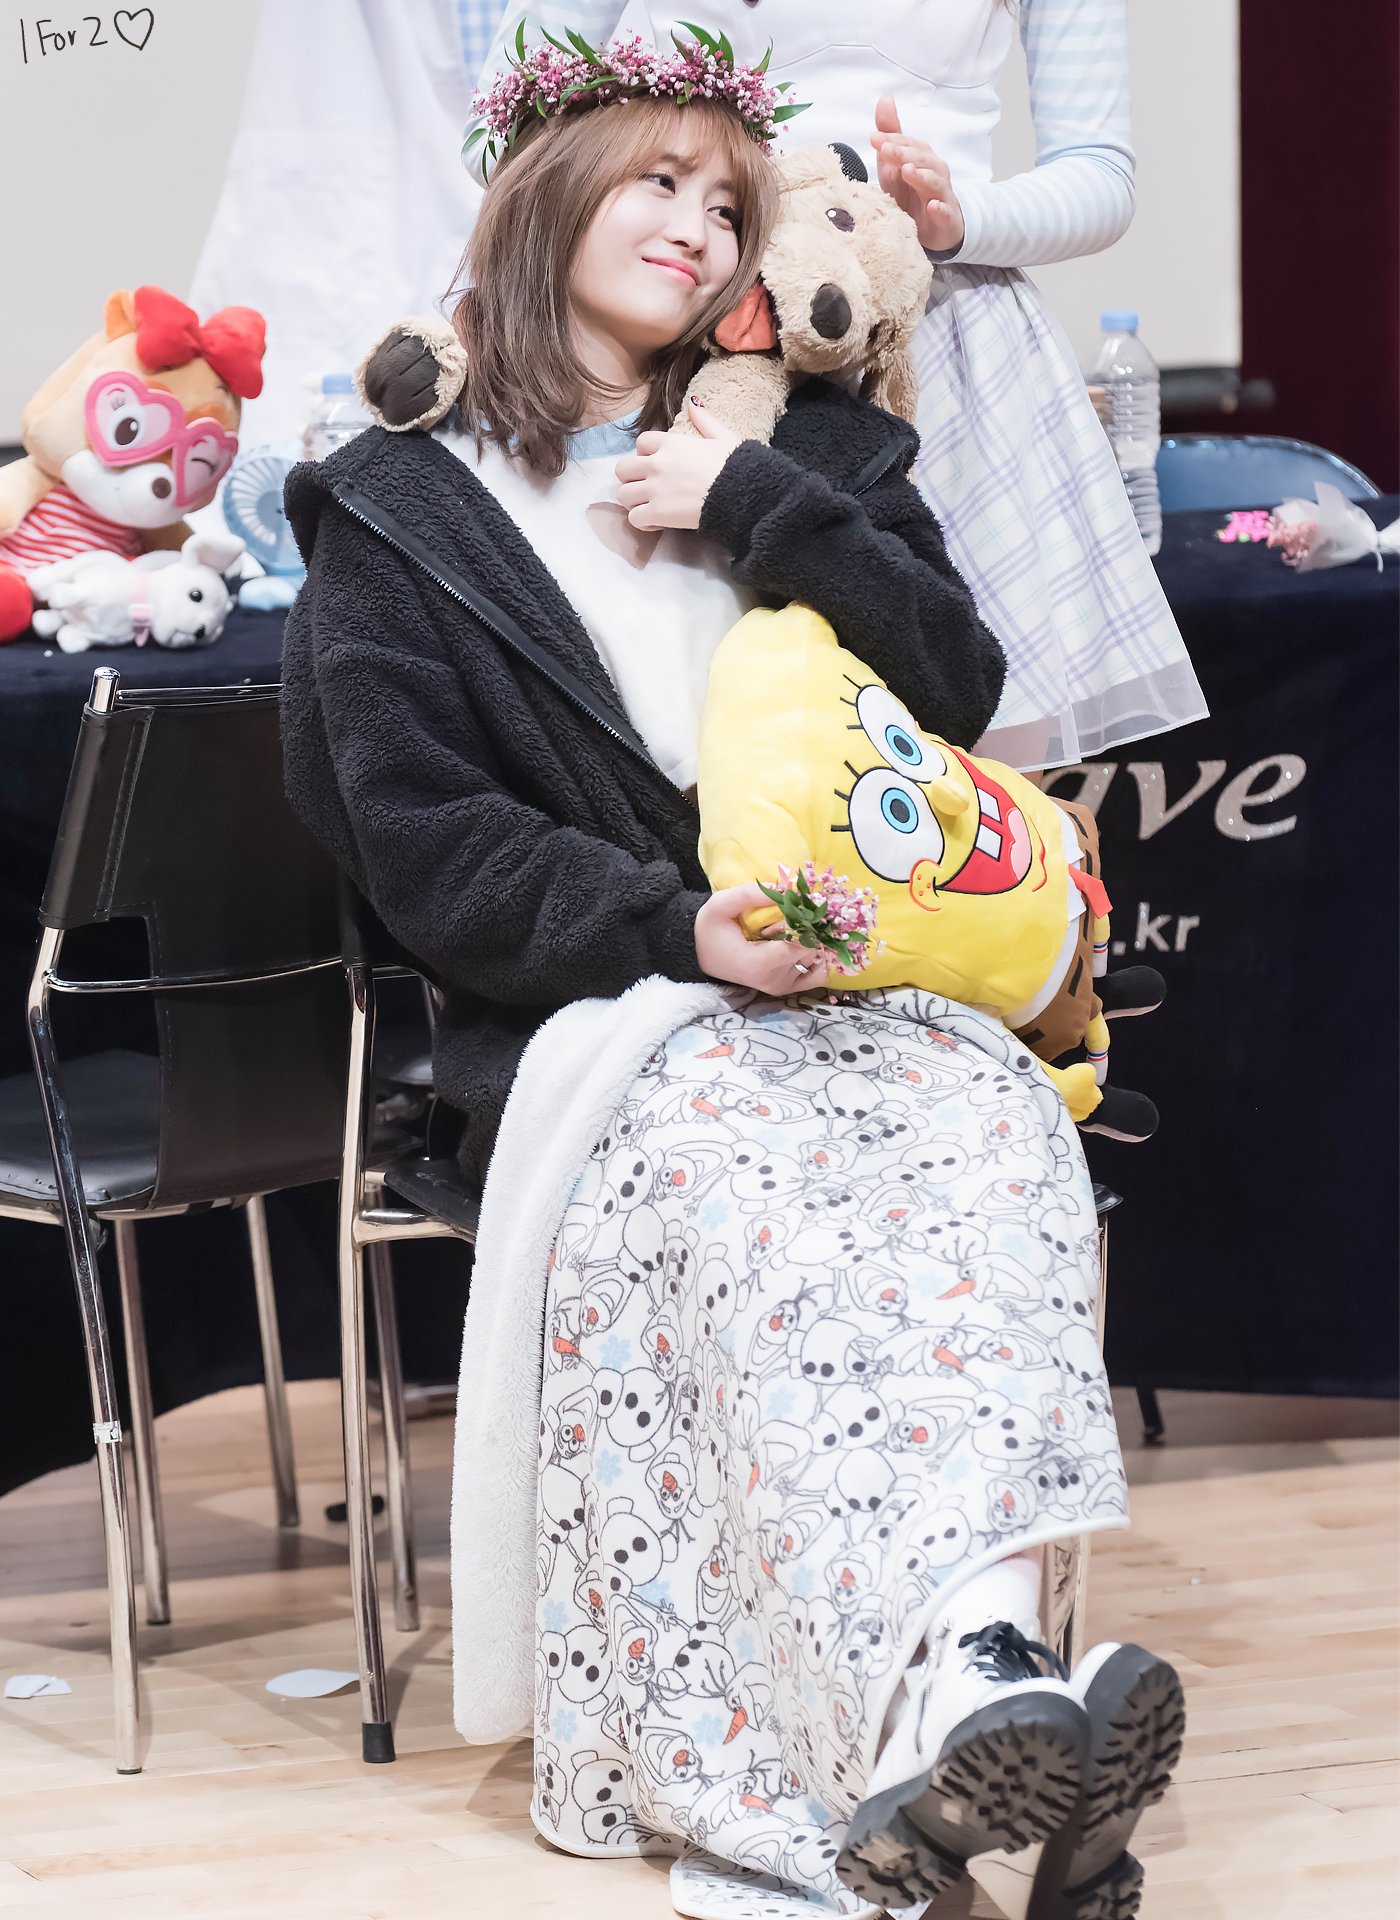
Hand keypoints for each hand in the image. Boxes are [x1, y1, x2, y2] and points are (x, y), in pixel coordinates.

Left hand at [615, 399, 744, 529]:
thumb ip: (704, 420)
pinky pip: (634, 518)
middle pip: (623, 469)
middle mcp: (657, 463)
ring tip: (648, 507)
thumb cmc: (736, 466)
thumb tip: (693, 403)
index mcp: (671, 443)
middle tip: (645, 488)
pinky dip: (642, 522)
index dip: (645, 454)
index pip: (641, 443)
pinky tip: (655, 522)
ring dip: (634, 502)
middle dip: (631, 478)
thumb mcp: (723, 437)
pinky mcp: (658, 513)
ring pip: (623, 494)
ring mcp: (655, 489)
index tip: (656, 466)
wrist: (741, 494)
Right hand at [695, 882, 830, 995]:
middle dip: (807, 927)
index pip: (801, 942)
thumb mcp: (719, 905)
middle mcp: (774, 980)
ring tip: (791, 928)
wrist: (704, 956)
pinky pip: (818, 974)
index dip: (803, 920)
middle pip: (811, 949)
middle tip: (793, 913)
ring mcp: (782, 987)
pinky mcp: (788, 988)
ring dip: (810, 939)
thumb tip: (784, 888)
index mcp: (758, 964)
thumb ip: (749, 894)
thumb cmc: (711, 931)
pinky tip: (803, 943)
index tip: (795, 904)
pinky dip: (817, 958)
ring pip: (816, 958)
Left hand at [870, 95, 964, 254]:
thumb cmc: (912, 192)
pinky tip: (933, 206)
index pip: (907, 144)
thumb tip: (885, 99)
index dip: (892, 139)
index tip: (874, 138)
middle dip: (903, 154)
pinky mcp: (946, 217)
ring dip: (921, 176)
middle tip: (885, 150)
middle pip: (920, 159)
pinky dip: (940, 208)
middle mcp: (934, 171)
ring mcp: (941, 194)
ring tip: (907, 171)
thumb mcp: (895, 164)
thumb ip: (891, 135)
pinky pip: (944, 211)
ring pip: (933, 182)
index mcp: (921, 157)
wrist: (934, 225)